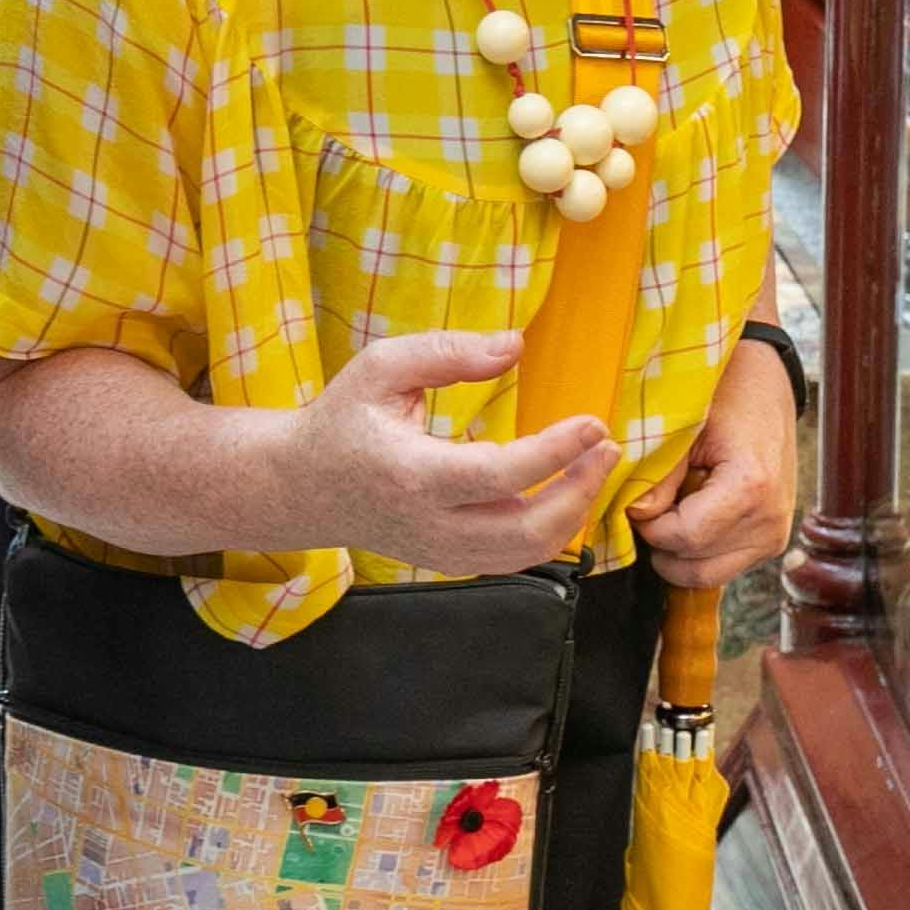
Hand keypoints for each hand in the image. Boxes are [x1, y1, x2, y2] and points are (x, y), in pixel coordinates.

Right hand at [283, 329, 618, 579]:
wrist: (302, 487)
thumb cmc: (343, 420)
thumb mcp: (382, 367)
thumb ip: (447, 353)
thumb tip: (514, 346)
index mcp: (412, 474)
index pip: (501, 474)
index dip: (557, 451)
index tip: (594, 423)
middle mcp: (429, 524)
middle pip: (526, 530)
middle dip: (580, 492)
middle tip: (607, 448)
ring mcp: (439, 552)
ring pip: (526, 555)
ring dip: (572, 514)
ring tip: (594, 468)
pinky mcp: (447, 563)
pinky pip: (512, 559)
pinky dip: (549, 531)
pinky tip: (564, 493)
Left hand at [632, 335, 797, 587]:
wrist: (766, 388)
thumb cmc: (725, 396)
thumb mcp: (683, 427)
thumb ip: (658, 476)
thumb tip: (636, 515)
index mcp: (751, 488)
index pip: (684, 537)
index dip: (650, 527)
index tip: (639, 501)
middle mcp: (769, 521)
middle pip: (694, 565)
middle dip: (662, 543)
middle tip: (652, 507)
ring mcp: (774, 536)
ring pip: (707, 575)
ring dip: (679, 552)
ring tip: (673, 509)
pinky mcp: (772, 542)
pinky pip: (723, 566)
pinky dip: (698, 551)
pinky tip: (693, 515)